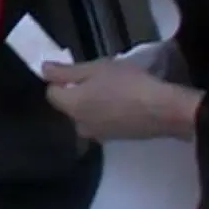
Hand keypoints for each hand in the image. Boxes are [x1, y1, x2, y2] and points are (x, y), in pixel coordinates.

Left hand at [42, 58, 203, 140]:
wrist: (165, 110)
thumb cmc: (128, 84)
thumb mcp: (96, 68)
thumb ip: (66, 71)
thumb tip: (43, 70)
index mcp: (71, 107)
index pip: (52, 93)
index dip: (61, 79)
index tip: (78, 70)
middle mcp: (80, 126)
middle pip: (70, 104)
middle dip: (79, 91)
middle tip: (100, 76)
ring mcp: (99, 135)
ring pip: (87, 114)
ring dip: (94, 102)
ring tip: (115, 87)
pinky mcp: (117, 140)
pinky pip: (103, 121)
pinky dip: (108, 112)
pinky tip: (125, 101)